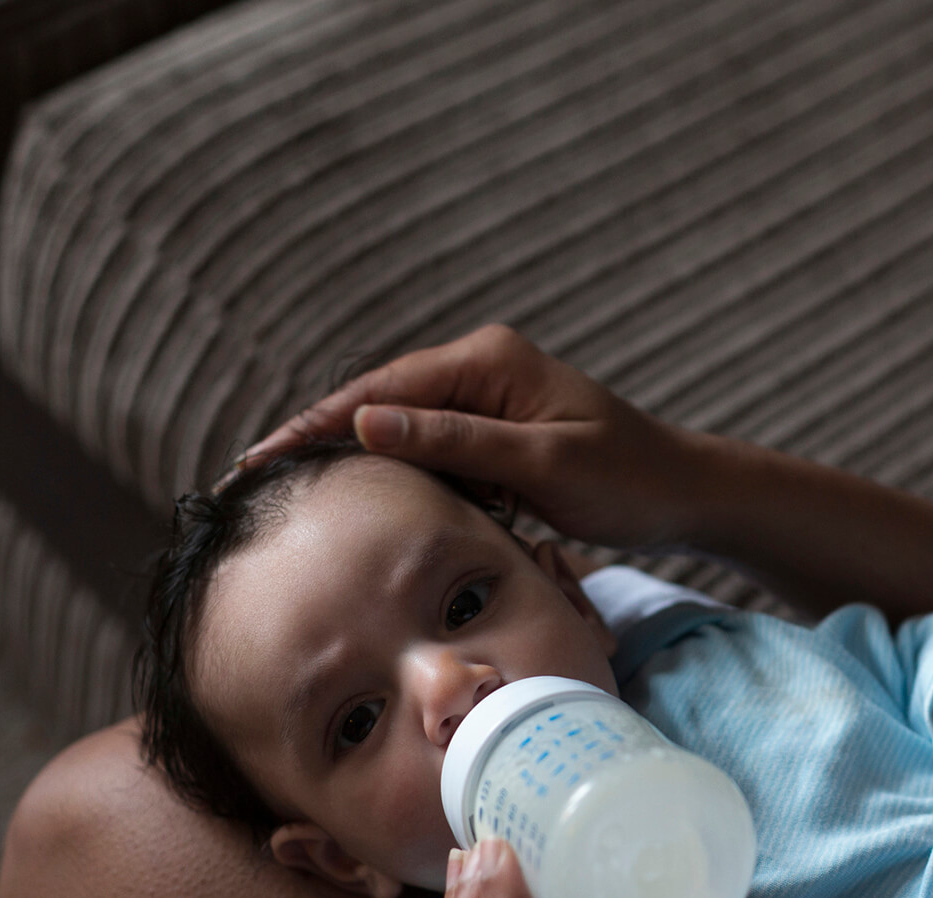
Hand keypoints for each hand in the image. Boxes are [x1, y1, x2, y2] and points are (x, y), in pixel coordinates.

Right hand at [246, 325, 703, 548]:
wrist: (683, 494)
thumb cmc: (627, 478)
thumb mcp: (543, 464)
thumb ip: (457, 442)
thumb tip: (366, 421)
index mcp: (488, 361)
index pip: (381, 390)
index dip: (316, 425)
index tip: (259, 459)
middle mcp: (481, 369)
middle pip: (380, 403)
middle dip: (317, 438)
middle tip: (249, 481)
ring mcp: (487, 400)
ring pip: (400, 428)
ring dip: (350, 457)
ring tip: (282, 492)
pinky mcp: (495, 433)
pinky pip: (430, 450)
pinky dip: (394, 472)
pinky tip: (355, 500)